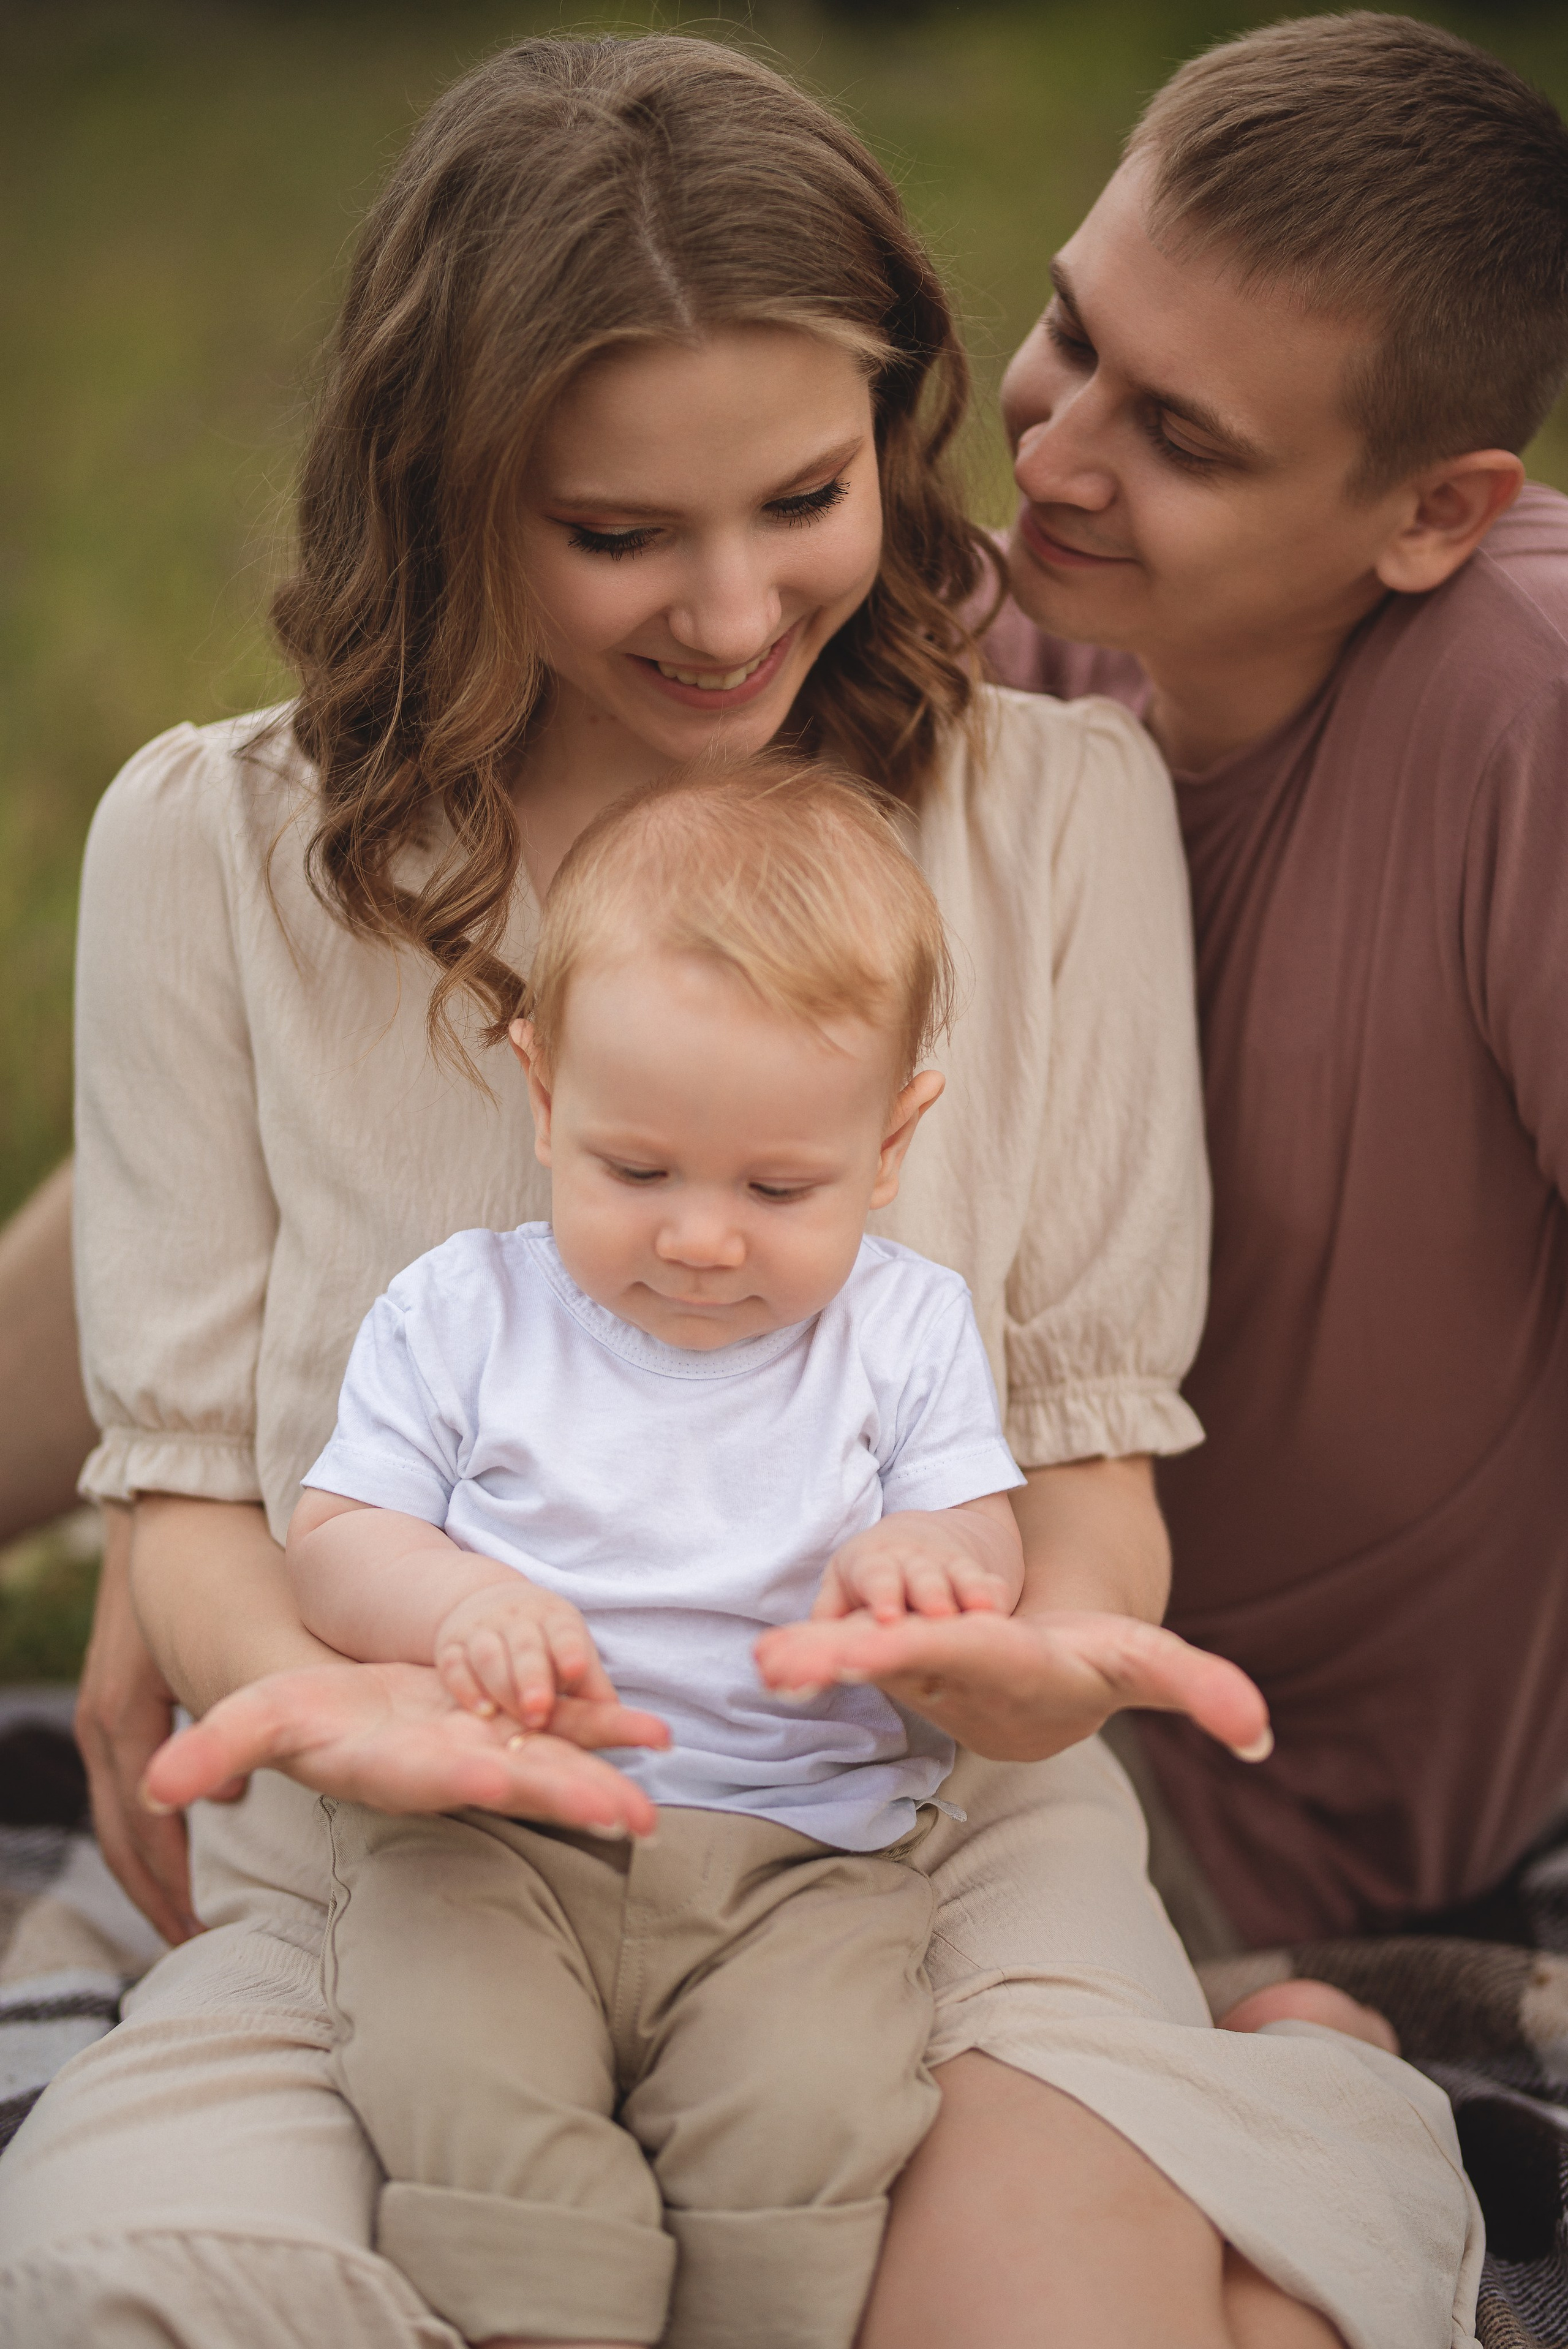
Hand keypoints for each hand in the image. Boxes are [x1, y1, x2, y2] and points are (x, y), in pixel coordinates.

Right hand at [75, 1504, 235, 1943]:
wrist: (182, 1493)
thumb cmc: (221, 1562)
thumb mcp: (234, 1643)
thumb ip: (248, 1715)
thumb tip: (241, 1787)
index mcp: (122, 1720)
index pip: (137, 1832)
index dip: (166, 1888)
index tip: (200, 1935)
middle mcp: (108, 1717)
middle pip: (123, 1830)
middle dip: (157, 1889)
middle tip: (199, 1940)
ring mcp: (113, 1699)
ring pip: (126, 1802)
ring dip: (158, 1853)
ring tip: (198, 1900)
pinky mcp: (131, 1682)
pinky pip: (139, 1766)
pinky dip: (165, 1804)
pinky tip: (217, 1809)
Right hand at [142, 1658, 670, 1838]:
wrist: (359, 1705)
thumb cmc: (308, 1713)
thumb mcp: (262, 1713)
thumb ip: (217, 1750)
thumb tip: (154, 1785)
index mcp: (395, 1766)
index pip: (431, 1778)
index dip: (462, 1780)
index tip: (496, 1779)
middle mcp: (451, 1766)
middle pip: (514, 1785)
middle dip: (567, 1801)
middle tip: (627, 1819)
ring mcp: (492, 1747)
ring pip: (554, 1767)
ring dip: (603, 1782)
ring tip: (653, 1806)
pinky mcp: (519, 1723)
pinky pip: (575, 1727)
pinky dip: (613, 1727)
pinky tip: (658, 1732)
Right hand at [435, 1578, 614, 1730]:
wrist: (486, 1602)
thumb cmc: (543, 1640)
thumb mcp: (570, 1650)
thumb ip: (592, 1687)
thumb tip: (636, 1724)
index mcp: (555, 1618)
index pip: (564, 1632)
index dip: (569, 1649)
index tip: (577, 1670)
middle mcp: (518, 1619)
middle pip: (525, 1646)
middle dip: (532, 1676)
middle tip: (539, 1709)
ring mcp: (482, 1630)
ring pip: (488, 1654)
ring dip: (499, 1684)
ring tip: (505, 1716)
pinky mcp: (451, 1646)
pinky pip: (454, 1664)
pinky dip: (464, 1686)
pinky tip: (478, 1710)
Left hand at [755, 1605, 1271, 1764]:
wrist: (1040, 1688)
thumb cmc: (1090, 1661)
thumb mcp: (1145, 1661)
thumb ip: (1202, 1690)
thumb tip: (1261, 1735)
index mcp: (1008, 1668)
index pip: (964, 1656)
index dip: (925, 1651)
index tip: (876, 1651)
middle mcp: (955, 1674)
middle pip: (897, 1663)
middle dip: (846, 1663)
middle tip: (787, 1664)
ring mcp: (917, 1669)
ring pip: (860, 1662)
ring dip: (811, 1662)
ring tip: (763, 1661)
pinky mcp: (892, 1652)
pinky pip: (846, 1651)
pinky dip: (807, 1653)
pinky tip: (763, 1657)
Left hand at [815, 1498, 1023, 1625]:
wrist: (920, 1540)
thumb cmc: (871, 1579)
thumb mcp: (841, 1591)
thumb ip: (821, 1626)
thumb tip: (774, 1661)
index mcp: (872, 1565)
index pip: (875, 1578)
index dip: (882, 1594)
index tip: (888, 1617)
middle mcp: (910, 1564)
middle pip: (920, 1577)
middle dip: (928, 1594)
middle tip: (937, 1618)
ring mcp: (946, 1570)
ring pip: (959, 1579)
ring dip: (968, 1593)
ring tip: (983, 1612)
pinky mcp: (976, 1580)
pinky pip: (988, 1585)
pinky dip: (994, 1594)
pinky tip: (1001, 1609)